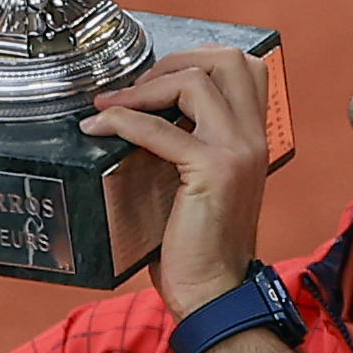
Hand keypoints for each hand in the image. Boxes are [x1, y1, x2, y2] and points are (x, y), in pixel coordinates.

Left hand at [79, 47, 268, 318]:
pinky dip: (121, 120)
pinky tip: (97, 128)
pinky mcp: (212, 170)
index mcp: (255, 137)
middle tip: (136, 85)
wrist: (214, 293)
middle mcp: (254, 137)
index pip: (244, 68)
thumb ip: (189, 146)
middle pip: (227, 59)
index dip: (197, 59)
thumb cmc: (199, 245)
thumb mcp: (202, 184)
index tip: (155, 81)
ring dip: (144, 87)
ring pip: (196, 81)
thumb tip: (140, 116)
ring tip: (110, 104)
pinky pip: (158, 128)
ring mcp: (237, 151)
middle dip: (174, 60)